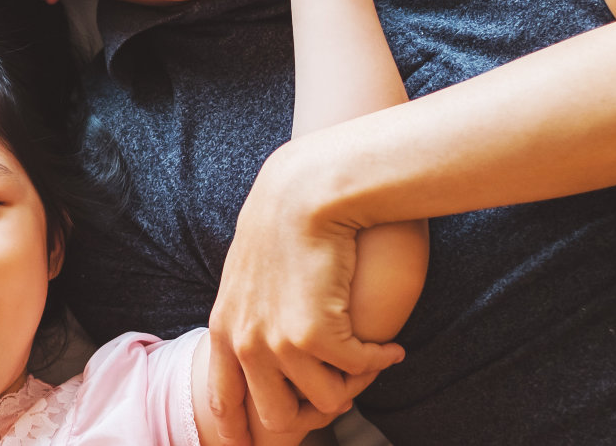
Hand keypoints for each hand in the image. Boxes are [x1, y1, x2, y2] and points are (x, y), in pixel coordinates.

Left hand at [204, 146, 403, 441]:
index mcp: (224, 329)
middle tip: (341, 395)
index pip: (224, 401)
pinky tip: (391, 348)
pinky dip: (380, 361)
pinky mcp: (316, 335)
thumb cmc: (284, 223)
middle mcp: (245, 343)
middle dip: (313, 414)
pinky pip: (357, 370)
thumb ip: (249, 312)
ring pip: (324, 400)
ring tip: (370, 362)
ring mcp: (278, 343)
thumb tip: (265, 344)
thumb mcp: (247, 273)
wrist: (305, 192)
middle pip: (277, 417)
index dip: (242, 432)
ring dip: (353, 385)